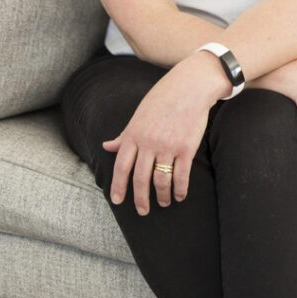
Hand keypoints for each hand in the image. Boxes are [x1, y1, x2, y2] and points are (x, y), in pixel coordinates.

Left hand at [101, 58, 211, 215]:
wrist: (190, 86)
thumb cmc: (162, 99)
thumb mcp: (139, 115)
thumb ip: (124, 134)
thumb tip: (106, 146)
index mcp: (134, 134)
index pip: (121, 166)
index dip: (118, 186)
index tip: (117, 201)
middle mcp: (149, 142)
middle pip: (140, 178)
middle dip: (140, 199)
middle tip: (142, 211)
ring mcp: (168, 145)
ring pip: (161, 180)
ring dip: (162, 196)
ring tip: (164, 202)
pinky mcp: (186, 148)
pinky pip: (181, 175)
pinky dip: (180, 189)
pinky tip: (179, 195)